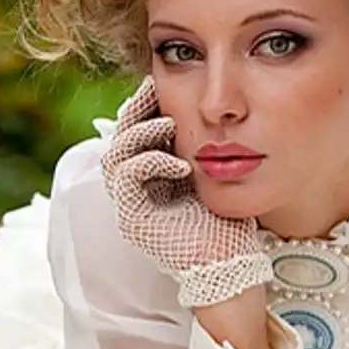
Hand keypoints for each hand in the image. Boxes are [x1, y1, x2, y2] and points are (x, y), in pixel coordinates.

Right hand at [99, 78, 272, 307]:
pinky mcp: (133, 219)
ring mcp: (132, 205)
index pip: (136, 130)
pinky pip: (127, 177)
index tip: (160, 82)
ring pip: (116, 154)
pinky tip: (179, 163)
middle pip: (120, 138)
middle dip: (136, 109)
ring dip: (141, 132)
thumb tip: (211, 105)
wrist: (232, 266)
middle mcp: (137, 189)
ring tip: (169, 123)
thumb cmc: (231, 222)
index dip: (144, 104)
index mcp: (154, 176)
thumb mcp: (216, 173)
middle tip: (154, 88)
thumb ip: (203, 144)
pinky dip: (149, 161)